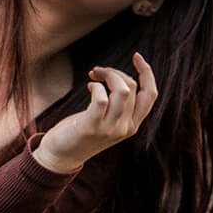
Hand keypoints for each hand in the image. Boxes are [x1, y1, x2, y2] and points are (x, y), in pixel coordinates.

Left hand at [34, 52, 157, 172]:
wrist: (62, 156)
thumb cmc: (83, 131)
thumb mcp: (108, 119)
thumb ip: (118, 105)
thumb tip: (117, 75)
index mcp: (133, 125)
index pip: (150, 95)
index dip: (146, 72)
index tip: (136, 56)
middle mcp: (126, 128)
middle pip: (132, 87)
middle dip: (115, 72)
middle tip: (98, 71)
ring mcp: (110, 129)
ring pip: (122, 90)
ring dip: (108, 75)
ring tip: (94, 75)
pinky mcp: (92, 127)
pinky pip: (101, 99)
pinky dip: (96, 86)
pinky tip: (89, 86)